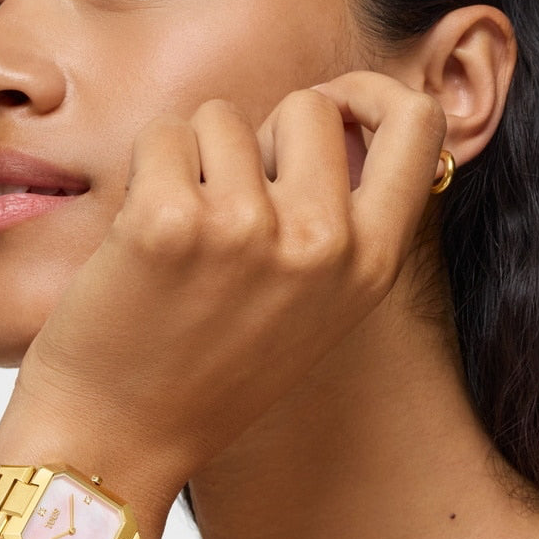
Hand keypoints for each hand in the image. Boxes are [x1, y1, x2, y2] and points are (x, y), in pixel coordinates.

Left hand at [0, 72, 446, 533]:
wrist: (118, 440)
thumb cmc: (210, 372)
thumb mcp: (313, 308)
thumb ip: (340, 221)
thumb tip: (330, 114)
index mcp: (370, 267)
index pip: (420, 125)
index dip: (371, 98)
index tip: (331, 113)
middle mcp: (323, 245)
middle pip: (310, 106)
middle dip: (263, 135)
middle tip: (230, 201)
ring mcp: (249, 231)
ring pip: (222, 118)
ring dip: (195, 161)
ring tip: (181, 241)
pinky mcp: (169, 220)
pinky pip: (164, 136)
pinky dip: (145, 174)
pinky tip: (139, 242)